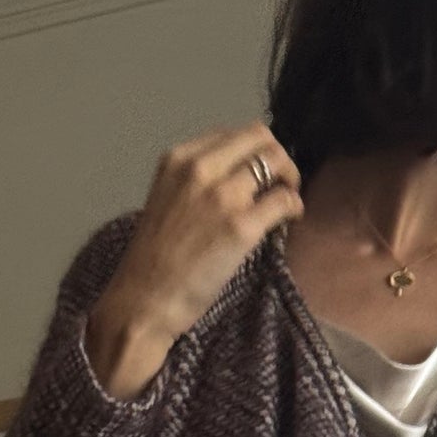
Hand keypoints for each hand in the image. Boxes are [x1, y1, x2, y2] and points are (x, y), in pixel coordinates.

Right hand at [85, 120, 302, 399]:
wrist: (142, 302)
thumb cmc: (152, 263)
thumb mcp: (167, 201)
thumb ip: (196, 183)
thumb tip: (238, 179)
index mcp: (178, 158)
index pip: (233, 134)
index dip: (254, 151)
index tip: (260, 173)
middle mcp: (200, 168)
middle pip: (259, 137)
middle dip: (278, 157)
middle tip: (283, 183)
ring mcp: (221, 196)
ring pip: (276, 162)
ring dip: (289, 180)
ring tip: (286, 203)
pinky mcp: (240, 227)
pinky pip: (283, 201)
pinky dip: (294, 206)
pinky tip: (290, 220)